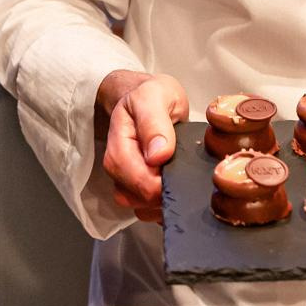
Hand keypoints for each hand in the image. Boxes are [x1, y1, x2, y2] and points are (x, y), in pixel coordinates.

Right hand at [97, 69, 187, 223]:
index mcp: (119, 144)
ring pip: (141, 207)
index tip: (184, 172)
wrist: (145, 97)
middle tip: (188, 179)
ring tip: (183, 183)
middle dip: (165, 195)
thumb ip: (154, 123)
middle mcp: (117, 166)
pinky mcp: (134, 187)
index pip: (137, 180)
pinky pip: (146, 209)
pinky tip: (177, 191)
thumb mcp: (155, 97)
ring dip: (164, 203)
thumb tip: (158, 155)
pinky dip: (163, 206)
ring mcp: (124, 178)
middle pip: (137, 198)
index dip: (162, 184)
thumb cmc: (151, 96)